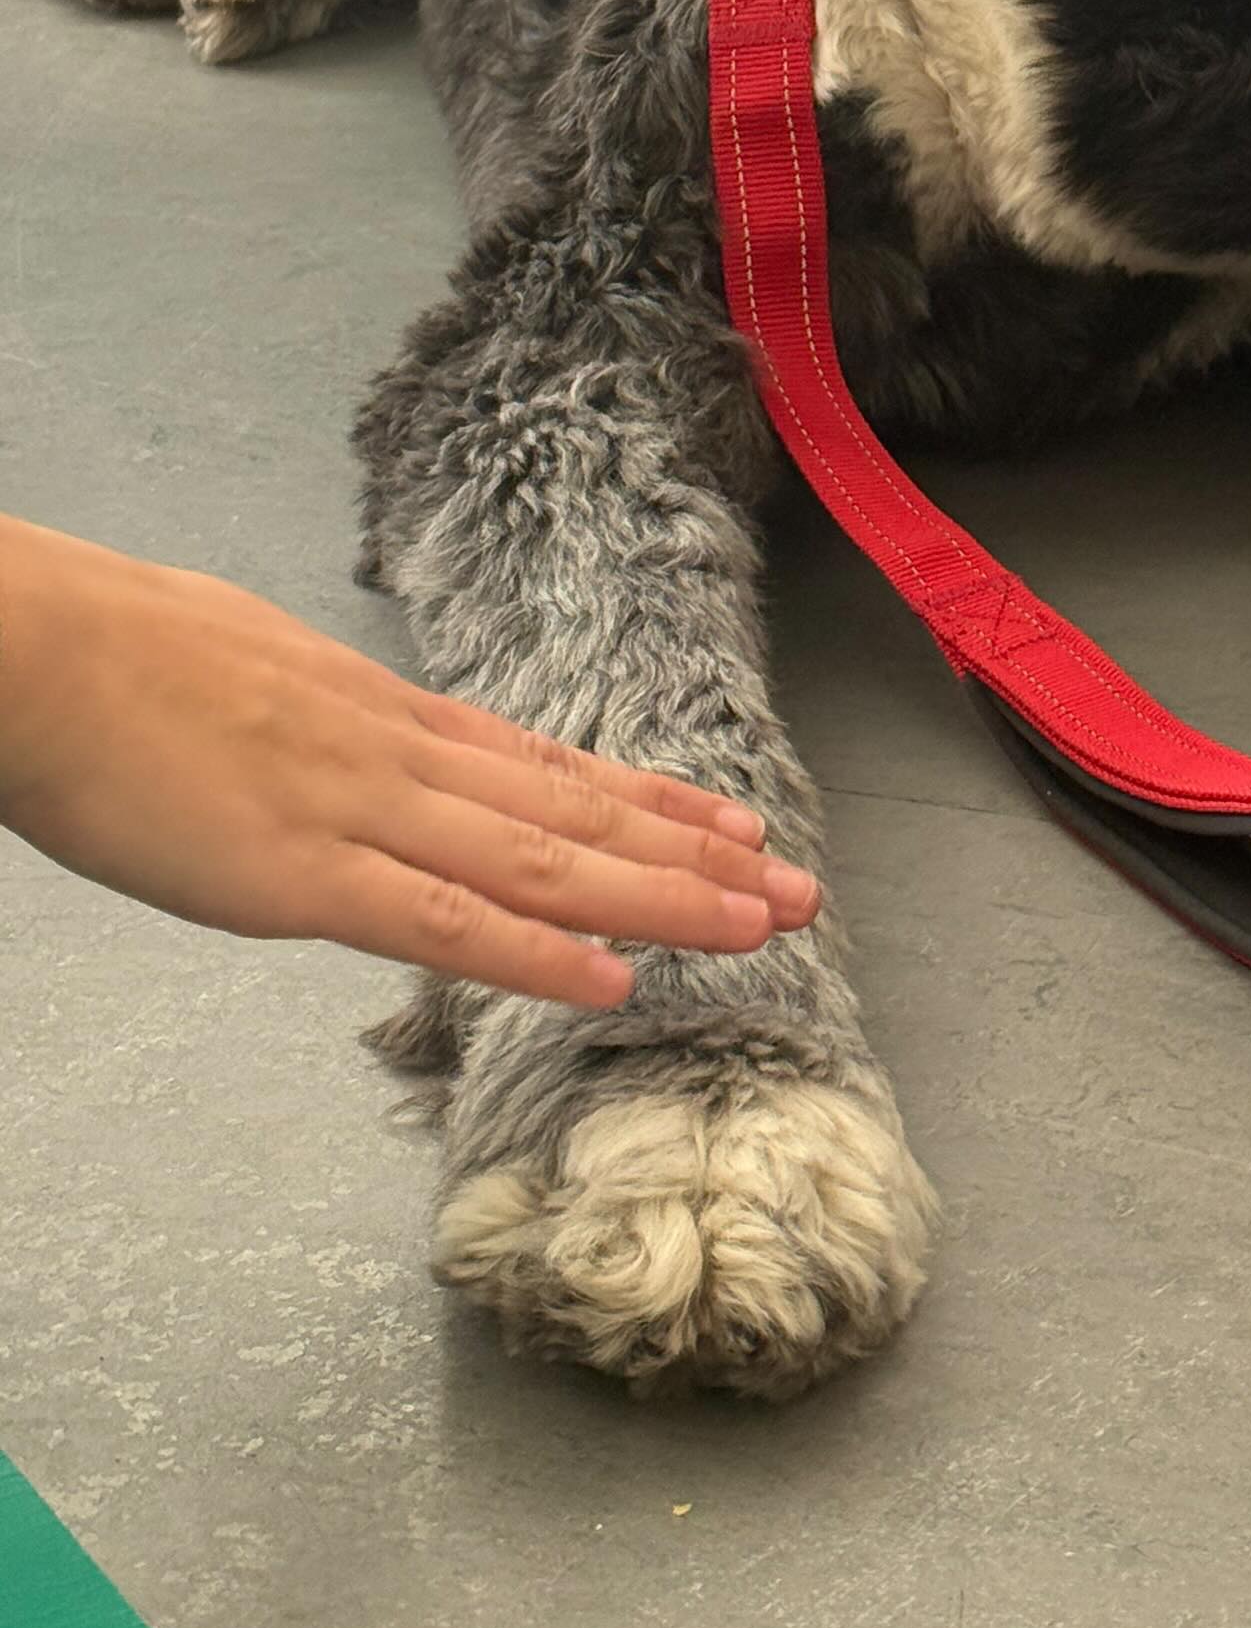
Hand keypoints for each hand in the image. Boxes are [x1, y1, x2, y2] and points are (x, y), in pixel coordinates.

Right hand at [0, 517, 819, 1005]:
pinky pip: (441, 920)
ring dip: (658, 897)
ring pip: (541, 860)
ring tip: (757, 922)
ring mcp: (355, 812)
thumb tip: (330, 747)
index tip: (730, 820)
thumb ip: (309, 721)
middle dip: (693, 854)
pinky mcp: (299, 874)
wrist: (32, 652)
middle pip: (572, 811)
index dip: (644, 799)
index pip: (543, 763)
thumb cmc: (112, 656)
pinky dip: (537, 949)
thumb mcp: (245, 669)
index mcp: (377, 713)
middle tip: (797, 886)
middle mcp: (394, 756)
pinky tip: (612, 975)